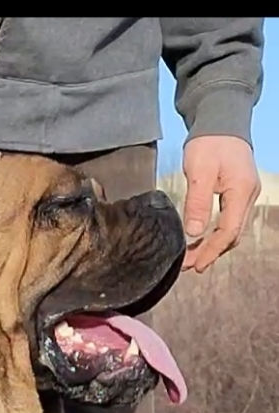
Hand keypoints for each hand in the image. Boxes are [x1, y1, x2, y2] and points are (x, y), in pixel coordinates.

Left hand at [181, 135, 259, 272]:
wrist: (222, 120)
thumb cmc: (210, 142)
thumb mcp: (199, 172)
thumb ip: (197, 203)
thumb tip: (193, 233)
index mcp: (241, 191)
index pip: (228, 232)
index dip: (211, 251)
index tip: (194, 265)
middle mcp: (248, 195)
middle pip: (232, 235)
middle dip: (211, 252)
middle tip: (189, 265)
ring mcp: (246, 194)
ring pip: (232, 229)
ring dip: (213, 245)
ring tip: (192, 256)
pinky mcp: (239, 192)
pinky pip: (230, 220)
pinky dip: (216, 233)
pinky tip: (200, 239)